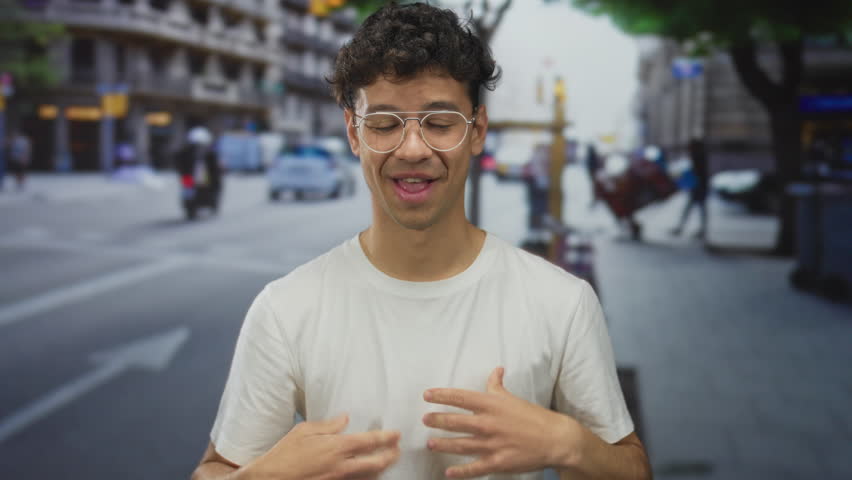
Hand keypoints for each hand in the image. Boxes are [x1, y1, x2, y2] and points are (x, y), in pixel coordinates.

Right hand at [250, 414, 400, 479]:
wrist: (272, 478)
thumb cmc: (286, 453)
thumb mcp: (305, 430)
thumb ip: (329, 424)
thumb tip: (345, 418)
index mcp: (337, 446)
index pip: (370, 441)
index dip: (387, 437)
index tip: (396, 434)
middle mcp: (341, 465)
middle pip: (376, 462)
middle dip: (391, 455)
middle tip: (398, 449)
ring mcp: (338, 479)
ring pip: (369, 475)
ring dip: (381, 467)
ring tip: (388, 460)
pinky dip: (366, 477)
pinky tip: (368, 473)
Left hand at [422, 367, 577, 477]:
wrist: (555, 439)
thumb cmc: (533, 417)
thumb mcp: (512, 398)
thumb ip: (497, 385)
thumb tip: (496, 370)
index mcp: (492, 405)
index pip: (460, 398)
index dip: (441, 396)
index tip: (427, 395)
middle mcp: (488, 424)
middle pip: (455, 422)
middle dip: (437, 420)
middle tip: (425, 419)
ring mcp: (492, 444)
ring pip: (460, 445)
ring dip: (442, 444)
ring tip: (430, 443)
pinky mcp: (497, 462)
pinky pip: (474, 468)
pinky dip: (459, 472)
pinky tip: (448, 473)